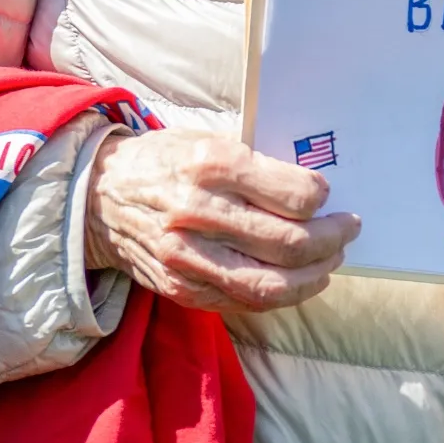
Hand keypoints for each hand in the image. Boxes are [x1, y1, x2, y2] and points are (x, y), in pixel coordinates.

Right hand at [83, 131, 358, 312]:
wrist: (97, 197)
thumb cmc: (162, 162)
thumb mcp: (205, 140)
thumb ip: (254, 166)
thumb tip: (313, 193)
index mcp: (210, 165)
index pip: (294, 195)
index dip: (322, 199)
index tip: (329, 197)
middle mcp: (198, 213)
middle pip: (289, 244)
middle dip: (331, 241)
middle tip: (346, 231)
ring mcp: (187, 257)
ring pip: (271, 285)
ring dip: (313, 276)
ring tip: (329, 262)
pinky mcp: (181, 287)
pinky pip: (244, 302)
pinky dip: (279, 296)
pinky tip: (296, 282)